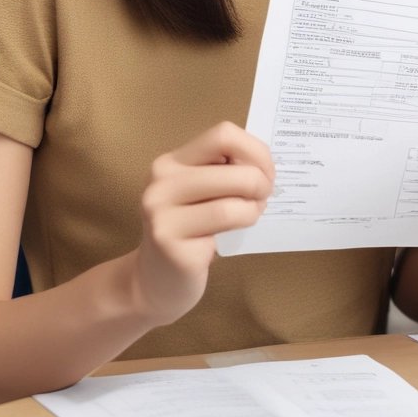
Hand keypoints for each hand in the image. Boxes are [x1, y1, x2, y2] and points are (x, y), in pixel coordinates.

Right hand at [130, 122, 273, 325]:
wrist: (152, 282)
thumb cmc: (188, 232)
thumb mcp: (199, 192)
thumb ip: (223, 171)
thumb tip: (264, 161)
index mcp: (169, 163)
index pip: (223, 134)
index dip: (255, 150)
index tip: (264, 171)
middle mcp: (161, 183)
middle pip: (236, 168)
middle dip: (263, 182)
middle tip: (261, 198)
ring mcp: (163, 214)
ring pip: (235, 198)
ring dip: (254, 207)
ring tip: (249, 215)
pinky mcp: (173, 245)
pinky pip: (227, 223)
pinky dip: (243, 224)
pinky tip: (230, 234)